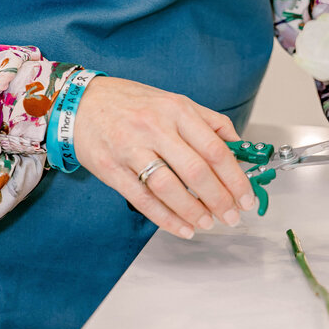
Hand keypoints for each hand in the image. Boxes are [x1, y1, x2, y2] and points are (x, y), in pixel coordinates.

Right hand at [72, 76, 256, 239]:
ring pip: (170, 188)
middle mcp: (155, 127)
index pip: (215, 148)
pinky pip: (144, 200)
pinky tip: (183, 227)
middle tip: (233, 215)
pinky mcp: (113, 170)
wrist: (82, 103)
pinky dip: (167, 219)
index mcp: (176, 109)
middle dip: (220, 199)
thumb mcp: (173, 100)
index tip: (247, 196)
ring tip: (209, 222)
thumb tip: (239, 147)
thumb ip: (208, 121)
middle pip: (196, 171)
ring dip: (195, 211)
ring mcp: (132, 149)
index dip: (235, 177)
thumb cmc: (132, 102)